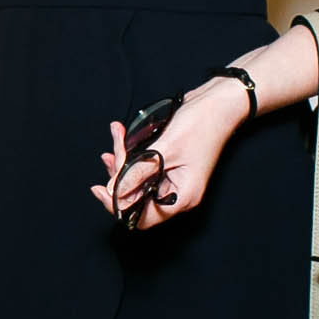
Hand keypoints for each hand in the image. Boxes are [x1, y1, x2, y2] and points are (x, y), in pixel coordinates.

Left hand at [94, 81, 249, 231]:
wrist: (218, 102)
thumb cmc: (201, 125)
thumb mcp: (164, 150)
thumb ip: (137, 172)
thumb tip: (113, 189)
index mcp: (182, 197)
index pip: (142, 217)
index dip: (119, 206)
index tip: (100, 189)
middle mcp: (177, 192)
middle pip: (137, 198)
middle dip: (118, 176)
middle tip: (111, 153)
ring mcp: (173, 178)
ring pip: (137, 180)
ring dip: (122, 161)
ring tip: (117, 136)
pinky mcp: (169, 165)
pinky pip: (143, 167)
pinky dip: (131, 155)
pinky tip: (121, 137)